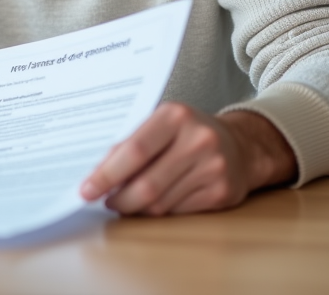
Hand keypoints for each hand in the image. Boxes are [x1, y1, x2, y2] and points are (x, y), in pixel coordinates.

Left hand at [79, 103, 295, 215]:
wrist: (242, 145)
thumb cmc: (188, 133)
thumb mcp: (160, 125)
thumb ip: (130, 145)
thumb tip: (97, 174)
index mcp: (175, 115)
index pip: (134, 150)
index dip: (107, 174)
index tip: (86, 190)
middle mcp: (198, 139)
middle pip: (146, 184)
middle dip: (119, 199)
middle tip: (105, 201)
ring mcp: (213, 167)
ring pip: (160, 204)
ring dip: (136, 208)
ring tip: (126, 202)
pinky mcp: (222, 193)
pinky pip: (177, 212)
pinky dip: (159, 213)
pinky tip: (154, 204)